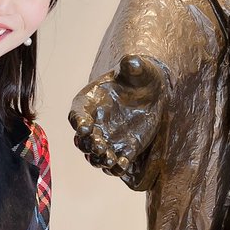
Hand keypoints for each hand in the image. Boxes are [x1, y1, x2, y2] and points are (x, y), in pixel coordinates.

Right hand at [69, 55, 166, 179]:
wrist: (152, 91)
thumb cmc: (139, 76)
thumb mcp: (137, 68)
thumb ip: (131, 66)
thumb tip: (131, 61)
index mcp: (89, 103)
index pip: (77, 114)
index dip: (78, 122)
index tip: (84, 127)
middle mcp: (93, 124)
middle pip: (82, 141)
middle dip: (89, 146)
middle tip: (100, 147)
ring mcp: (107, 139)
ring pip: (96, 156)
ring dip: (100, 161)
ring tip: (111, 160)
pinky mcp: (124, 149)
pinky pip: (116, 164)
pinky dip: (117, 168)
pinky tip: (124, 164)